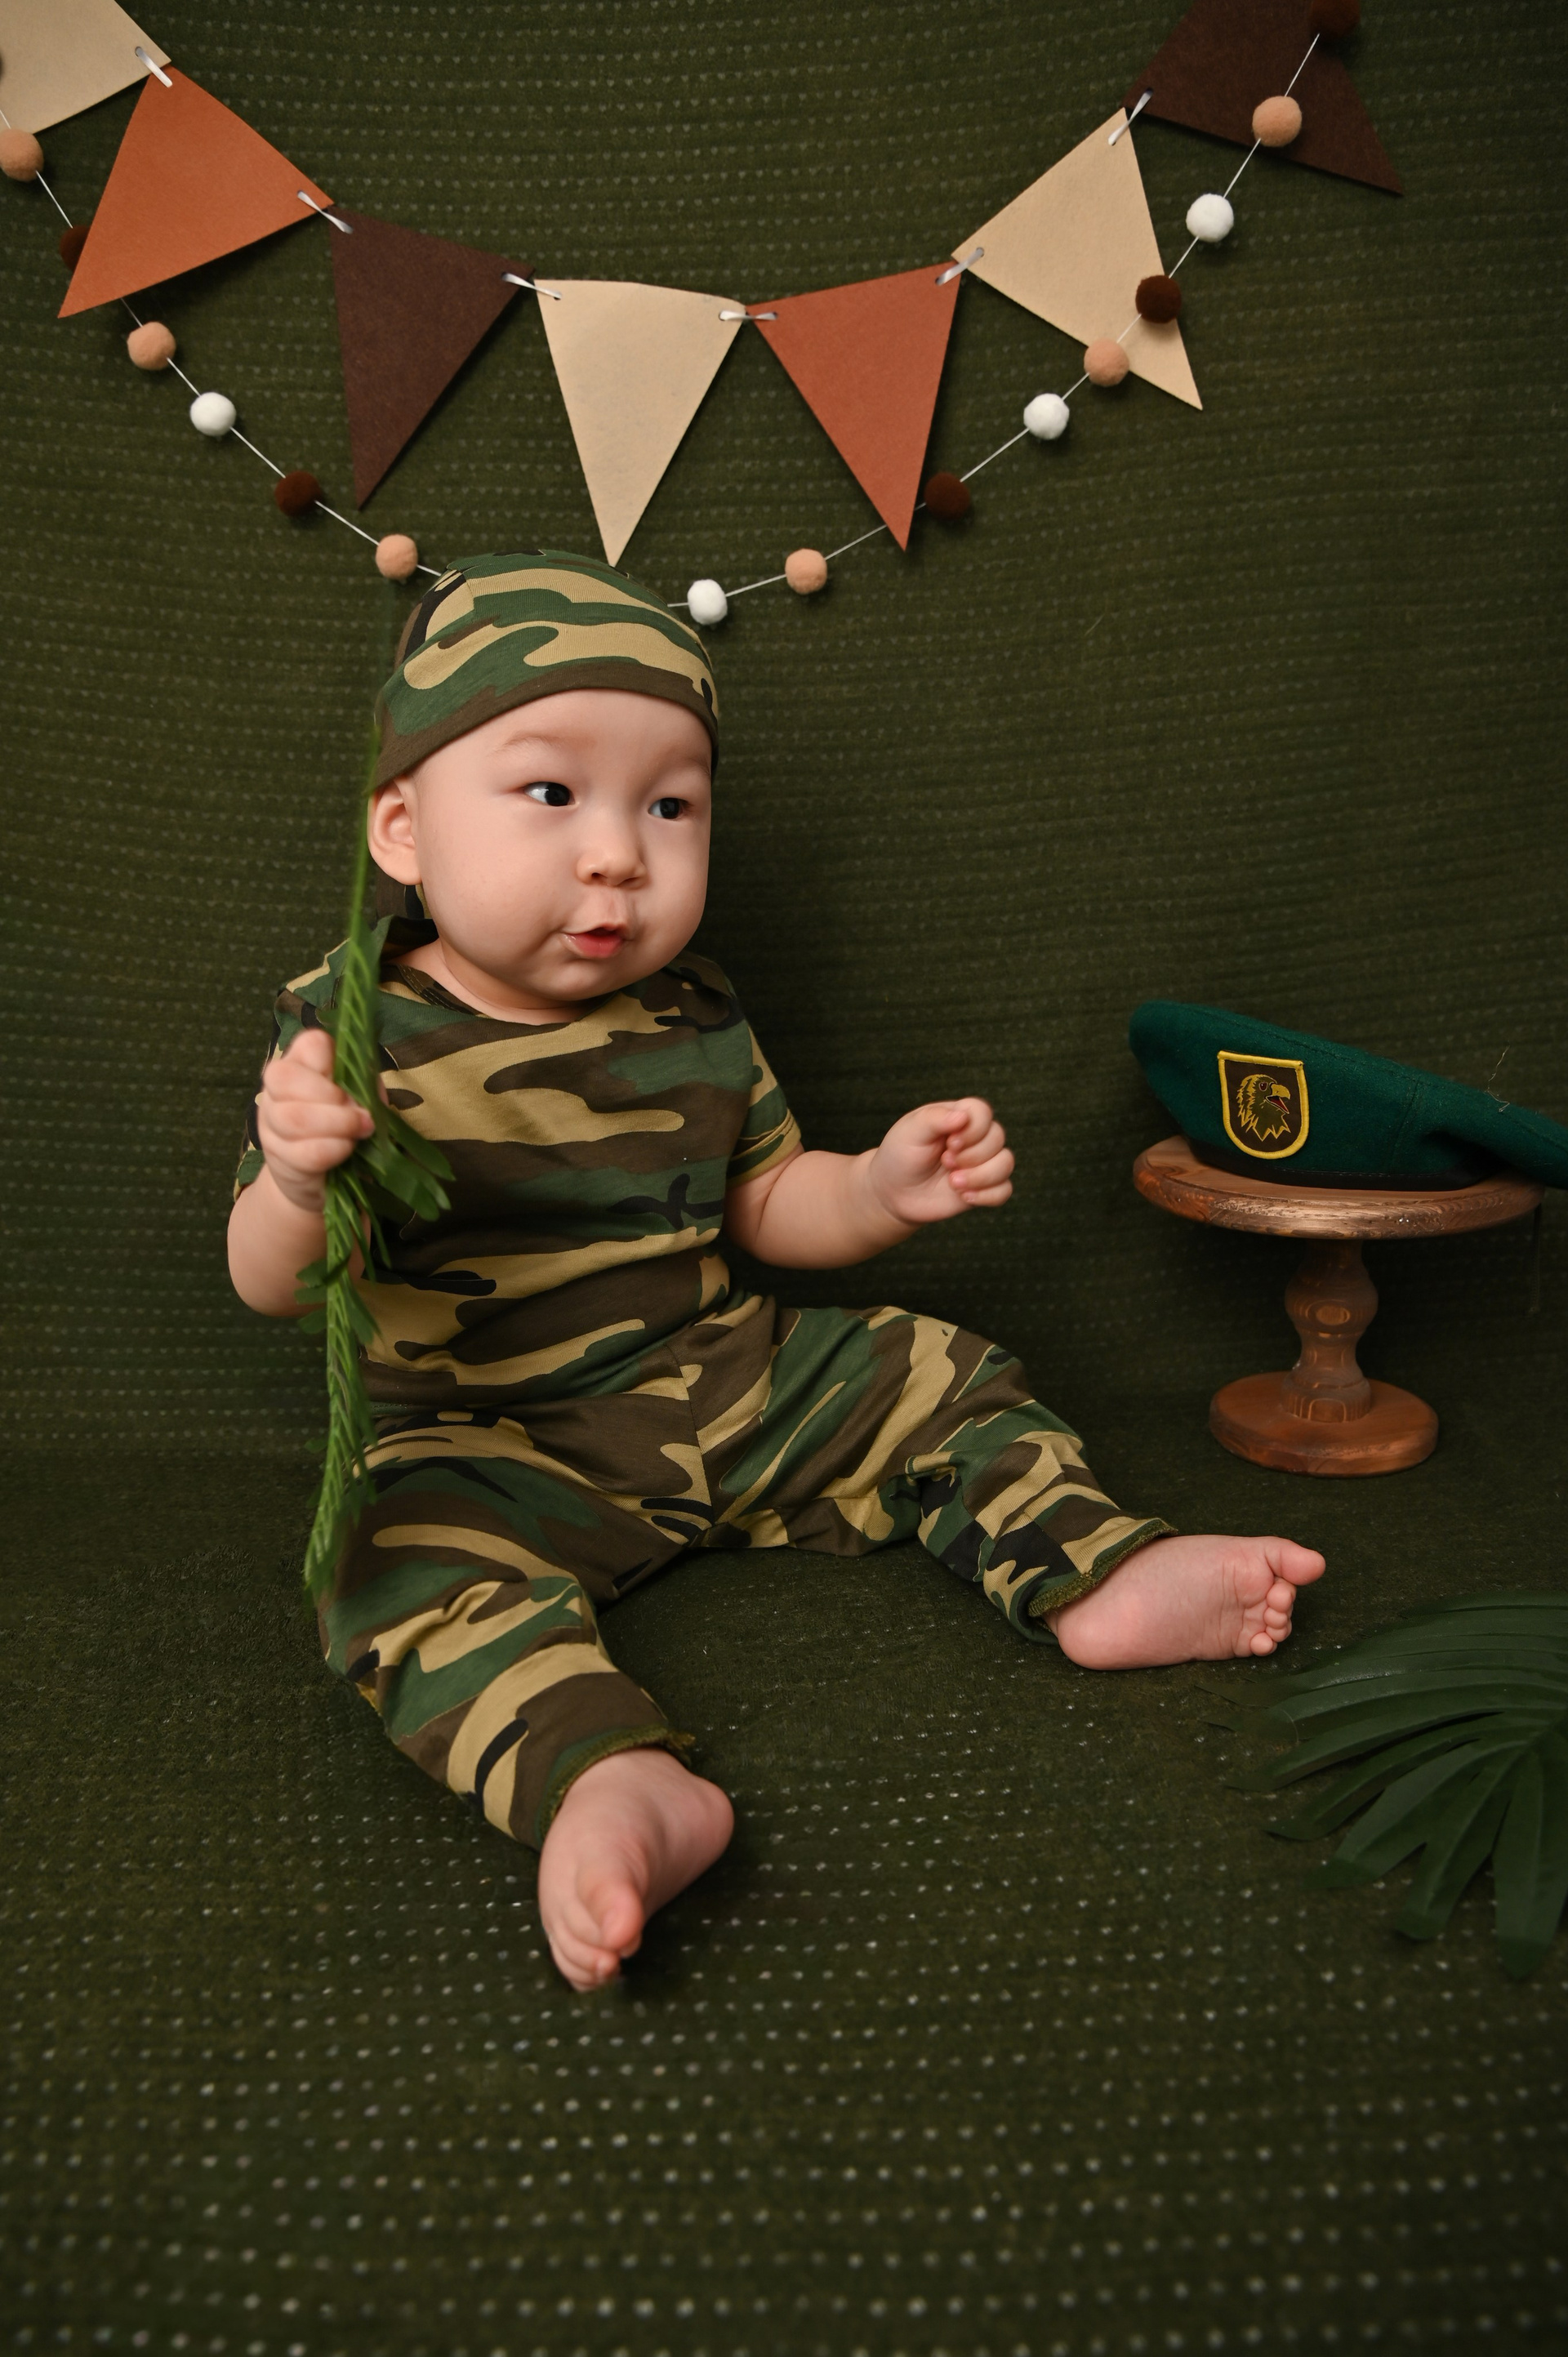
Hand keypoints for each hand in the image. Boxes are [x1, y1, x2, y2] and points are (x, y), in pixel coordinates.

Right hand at [255, 1027, 373, 1213]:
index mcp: (301, 1062)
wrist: (321, 1174)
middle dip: (331, 1097)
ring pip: (294, 1117)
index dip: (332, 1062)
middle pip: (286, 1077)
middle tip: (361, 1115)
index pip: (310, 1044)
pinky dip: (333, 1151)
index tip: (349, 1083)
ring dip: (337, 1125)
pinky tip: (346, 1150)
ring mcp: (271, 1122)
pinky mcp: (277, 1157)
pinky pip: (304, 1152)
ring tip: (359, 1132)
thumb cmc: (344, 1125)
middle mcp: (277, 1088)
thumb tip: (359, 1099)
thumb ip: (363, 1088)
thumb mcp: (361, 1099)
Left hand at [867, 1097, 1013, 1227]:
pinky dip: (987, 1195)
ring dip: (981, 1176)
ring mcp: (981, 1163)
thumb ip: (934, 1119)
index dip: (973, 1129)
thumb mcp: (909, 1132)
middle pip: (997, 1137)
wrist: (894, 1193)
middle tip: (945, 1162)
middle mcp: (975, 1138)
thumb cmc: (900, 1156)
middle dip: (971, 1155)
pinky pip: (1005, 1190)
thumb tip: (963, 1117)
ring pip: (1006, 1163)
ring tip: (953, 1183)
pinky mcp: (983, 1188)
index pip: (983, 1112)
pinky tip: (964, 1196)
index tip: (949, 1142)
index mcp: (958, 1116)